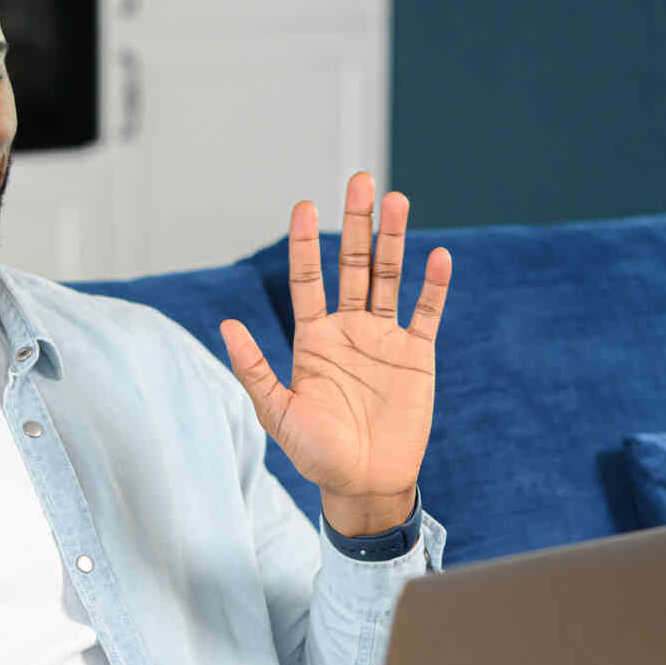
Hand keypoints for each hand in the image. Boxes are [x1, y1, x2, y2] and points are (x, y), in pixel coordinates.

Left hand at [220, 173, 452, 535]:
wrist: (365, 485)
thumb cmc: (317, 454)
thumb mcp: (278, 413)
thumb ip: (255, 369)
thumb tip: (227, 324)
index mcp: (314, 339)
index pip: (308, 279)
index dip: (305, 243)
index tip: (303, 205)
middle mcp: (349, 330)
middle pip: (353, 264)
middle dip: (357, 223)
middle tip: (360, 180)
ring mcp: (384, 340)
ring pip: (389, 278)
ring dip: (394, 240)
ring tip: (397, 200)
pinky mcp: (417, 357)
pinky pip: (427, 314)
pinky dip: (434, 287)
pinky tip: (438, 256)